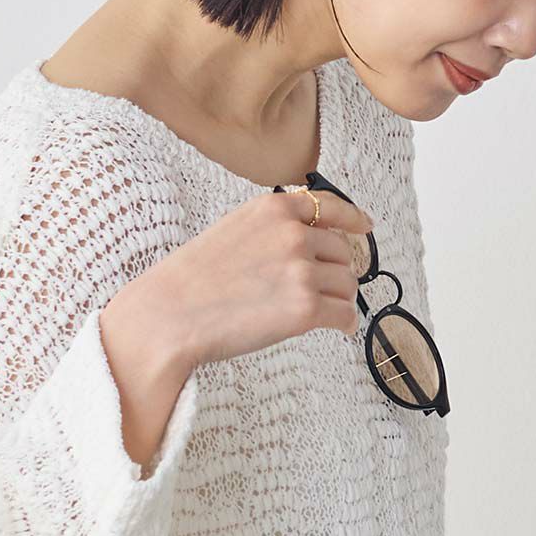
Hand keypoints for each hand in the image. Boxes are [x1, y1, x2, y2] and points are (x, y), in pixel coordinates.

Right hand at [109, 187, 375, 377]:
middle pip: (342, 252)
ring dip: (339, 298)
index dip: (352, 219)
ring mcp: (302, 272)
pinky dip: (345, 323)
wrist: (170, 315)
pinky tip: (338, 328)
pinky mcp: (306, 309)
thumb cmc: (192, 280)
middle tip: (321, 291)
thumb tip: (308, 246)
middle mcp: (294, 235)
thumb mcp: (234, 230)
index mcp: (275, 209)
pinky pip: (345, 315)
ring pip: (347, 284)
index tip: (366, 227)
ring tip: (322, 312)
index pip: (330, 206)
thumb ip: (272, 230)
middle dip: (335, 272)